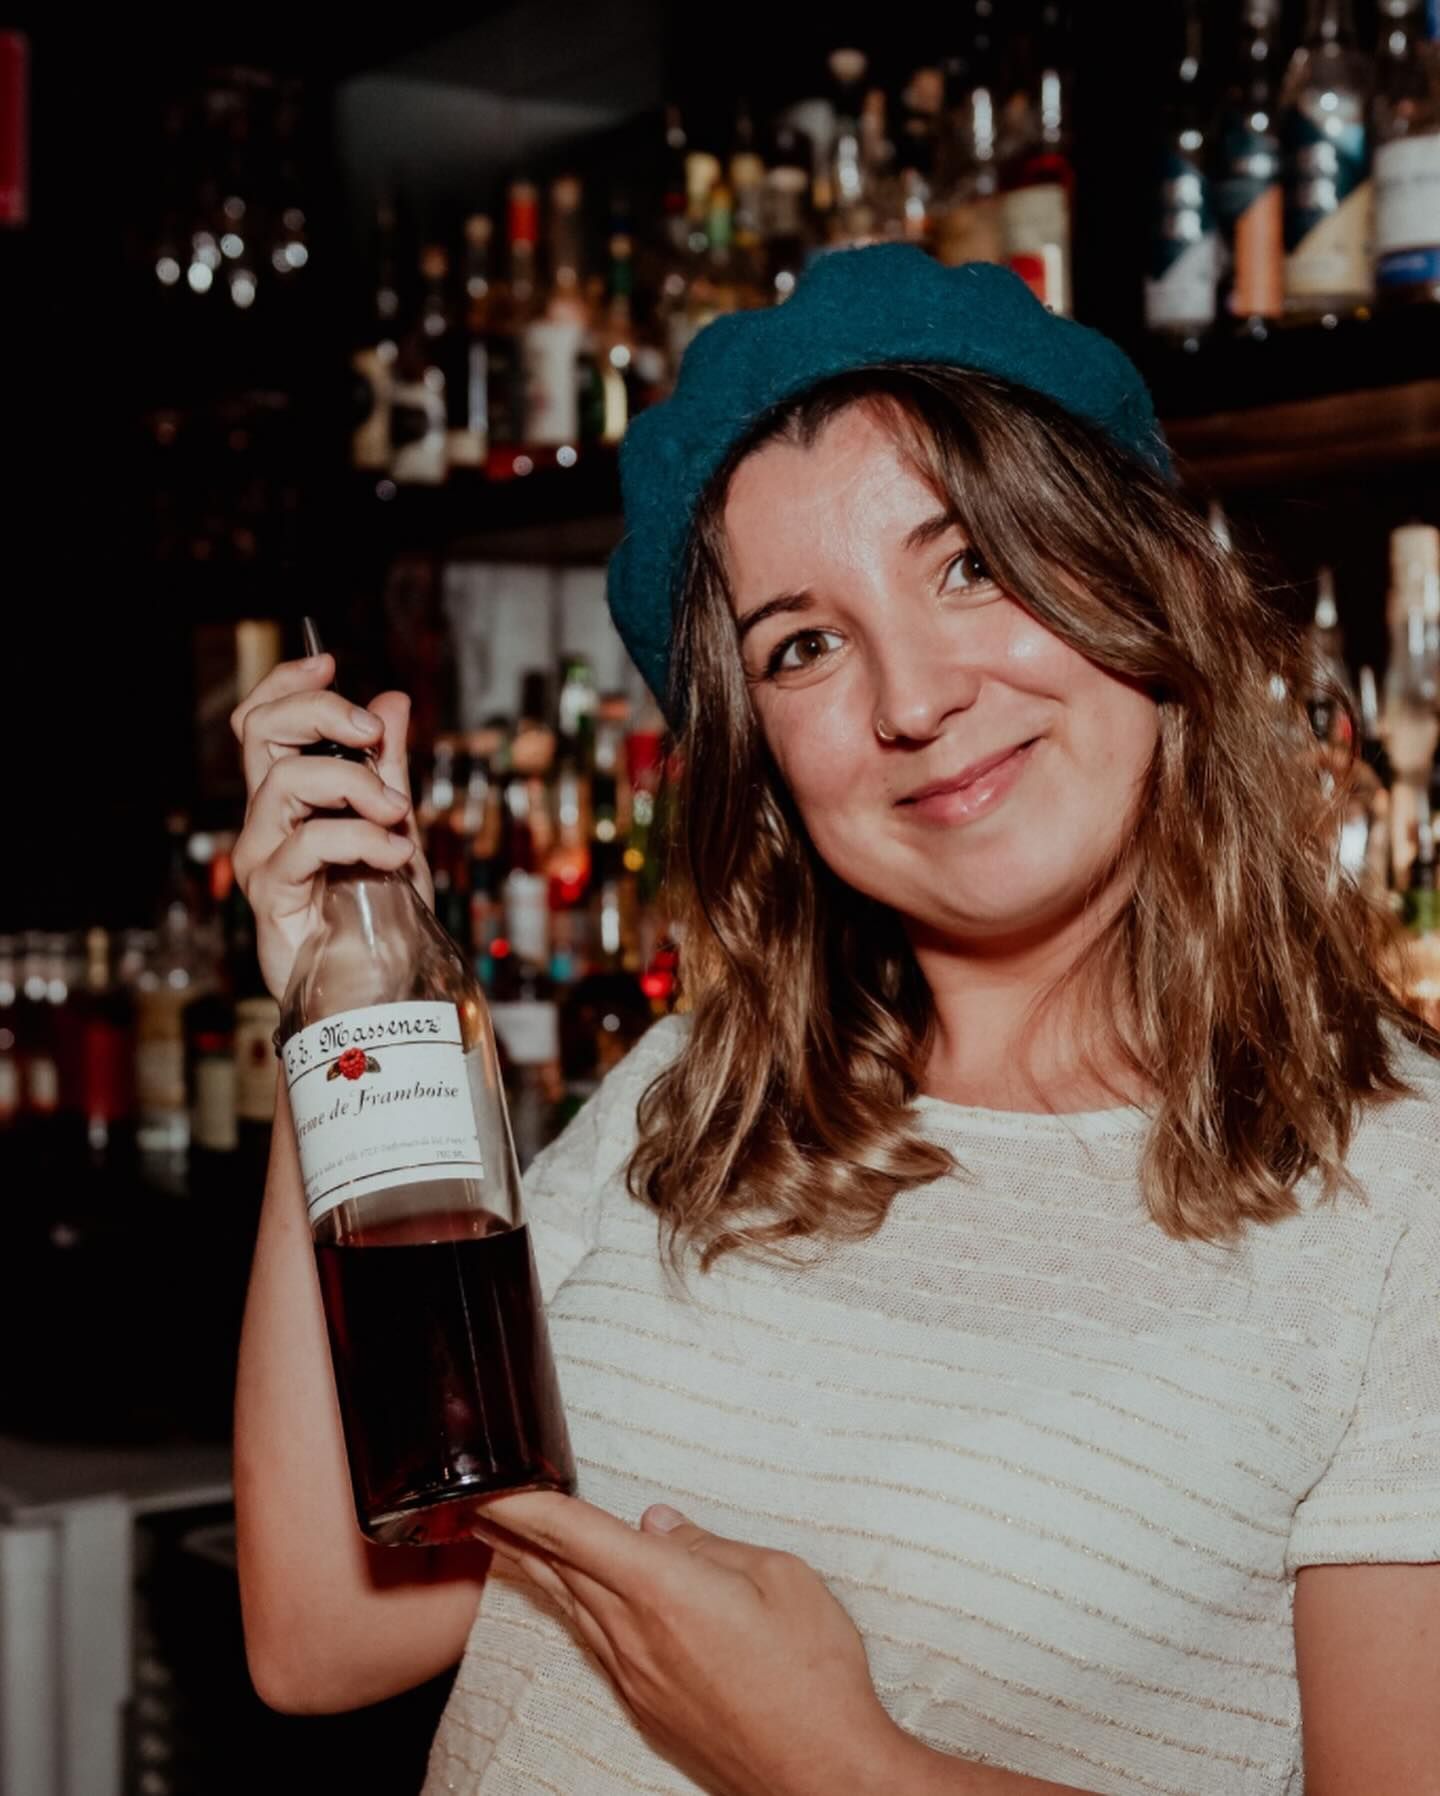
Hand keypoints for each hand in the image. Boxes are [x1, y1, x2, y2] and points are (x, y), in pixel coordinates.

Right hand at [230, 652, 433, 1001]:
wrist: (376, 987)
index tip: (330, 661)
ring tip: (400, 815)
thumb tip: (394, 700)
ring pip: (286, 782)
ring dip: (355, 785)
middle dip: (320, 712)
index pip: (262, 722)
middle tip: (374, 733)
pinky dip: (361, 838)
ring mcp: (263, 857)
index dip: (287, 684)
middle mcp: (265, 821)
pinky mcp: (270, 895)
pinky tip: (397, 853)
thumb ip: (391, 768)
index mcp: (291, 798)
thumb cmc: (379, 912)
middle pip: (260, 734)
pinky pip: (307, 843)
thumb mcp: (397, 826)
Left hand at [470, 1491, 906, 1795]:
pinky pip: (594, 1641)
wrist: (822, 1772)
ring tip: (501, 1538)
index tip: (487, 1484)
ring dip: (534, 1567)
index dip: (523, 1504)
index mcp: (664, 1588)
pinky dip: (570, 1607)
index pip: (574, 1533)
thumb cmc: (814, 1673)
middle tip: (479, 1499)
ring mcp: (635, 1674)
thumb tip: (660, 1524)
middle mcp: (635, 1632)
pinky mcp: (646, 1705)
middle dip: (514, 1530)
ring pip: (570, 1606)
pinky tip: (567, 1597)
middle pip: (559, 1568)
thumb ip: (711, 1545)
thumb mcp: (781, 1578)